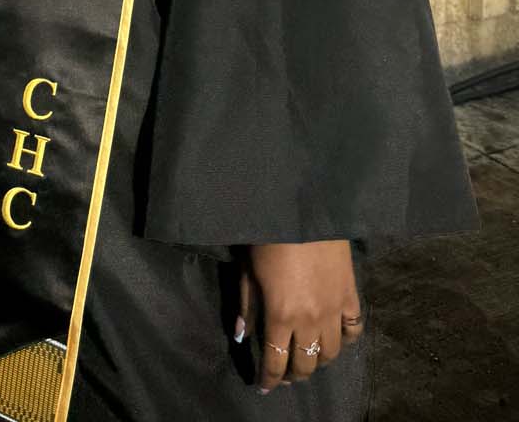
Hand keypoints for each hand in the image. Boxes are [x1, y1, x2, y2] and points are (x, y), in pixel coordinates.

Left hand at [236, 240, 363, 393]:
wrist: (303, 208)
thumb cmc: (268, 236)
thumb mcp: (248, 270)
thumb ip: (247, 305)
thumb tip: (241, 335)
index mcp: (280, 315)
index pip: (275, 361)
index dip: (268, 378)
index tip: (263, 386)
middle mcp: (310, 320)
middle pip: (305, 364)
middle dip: (292, 374)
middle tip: (283, 373)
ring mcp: (334, 310)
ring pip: (330, 353)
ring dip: (316, 360)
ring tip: (306, 356)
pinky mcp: (351, 295)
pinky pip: (353, 329)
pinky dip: (344, 339)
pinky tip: (333, 337)